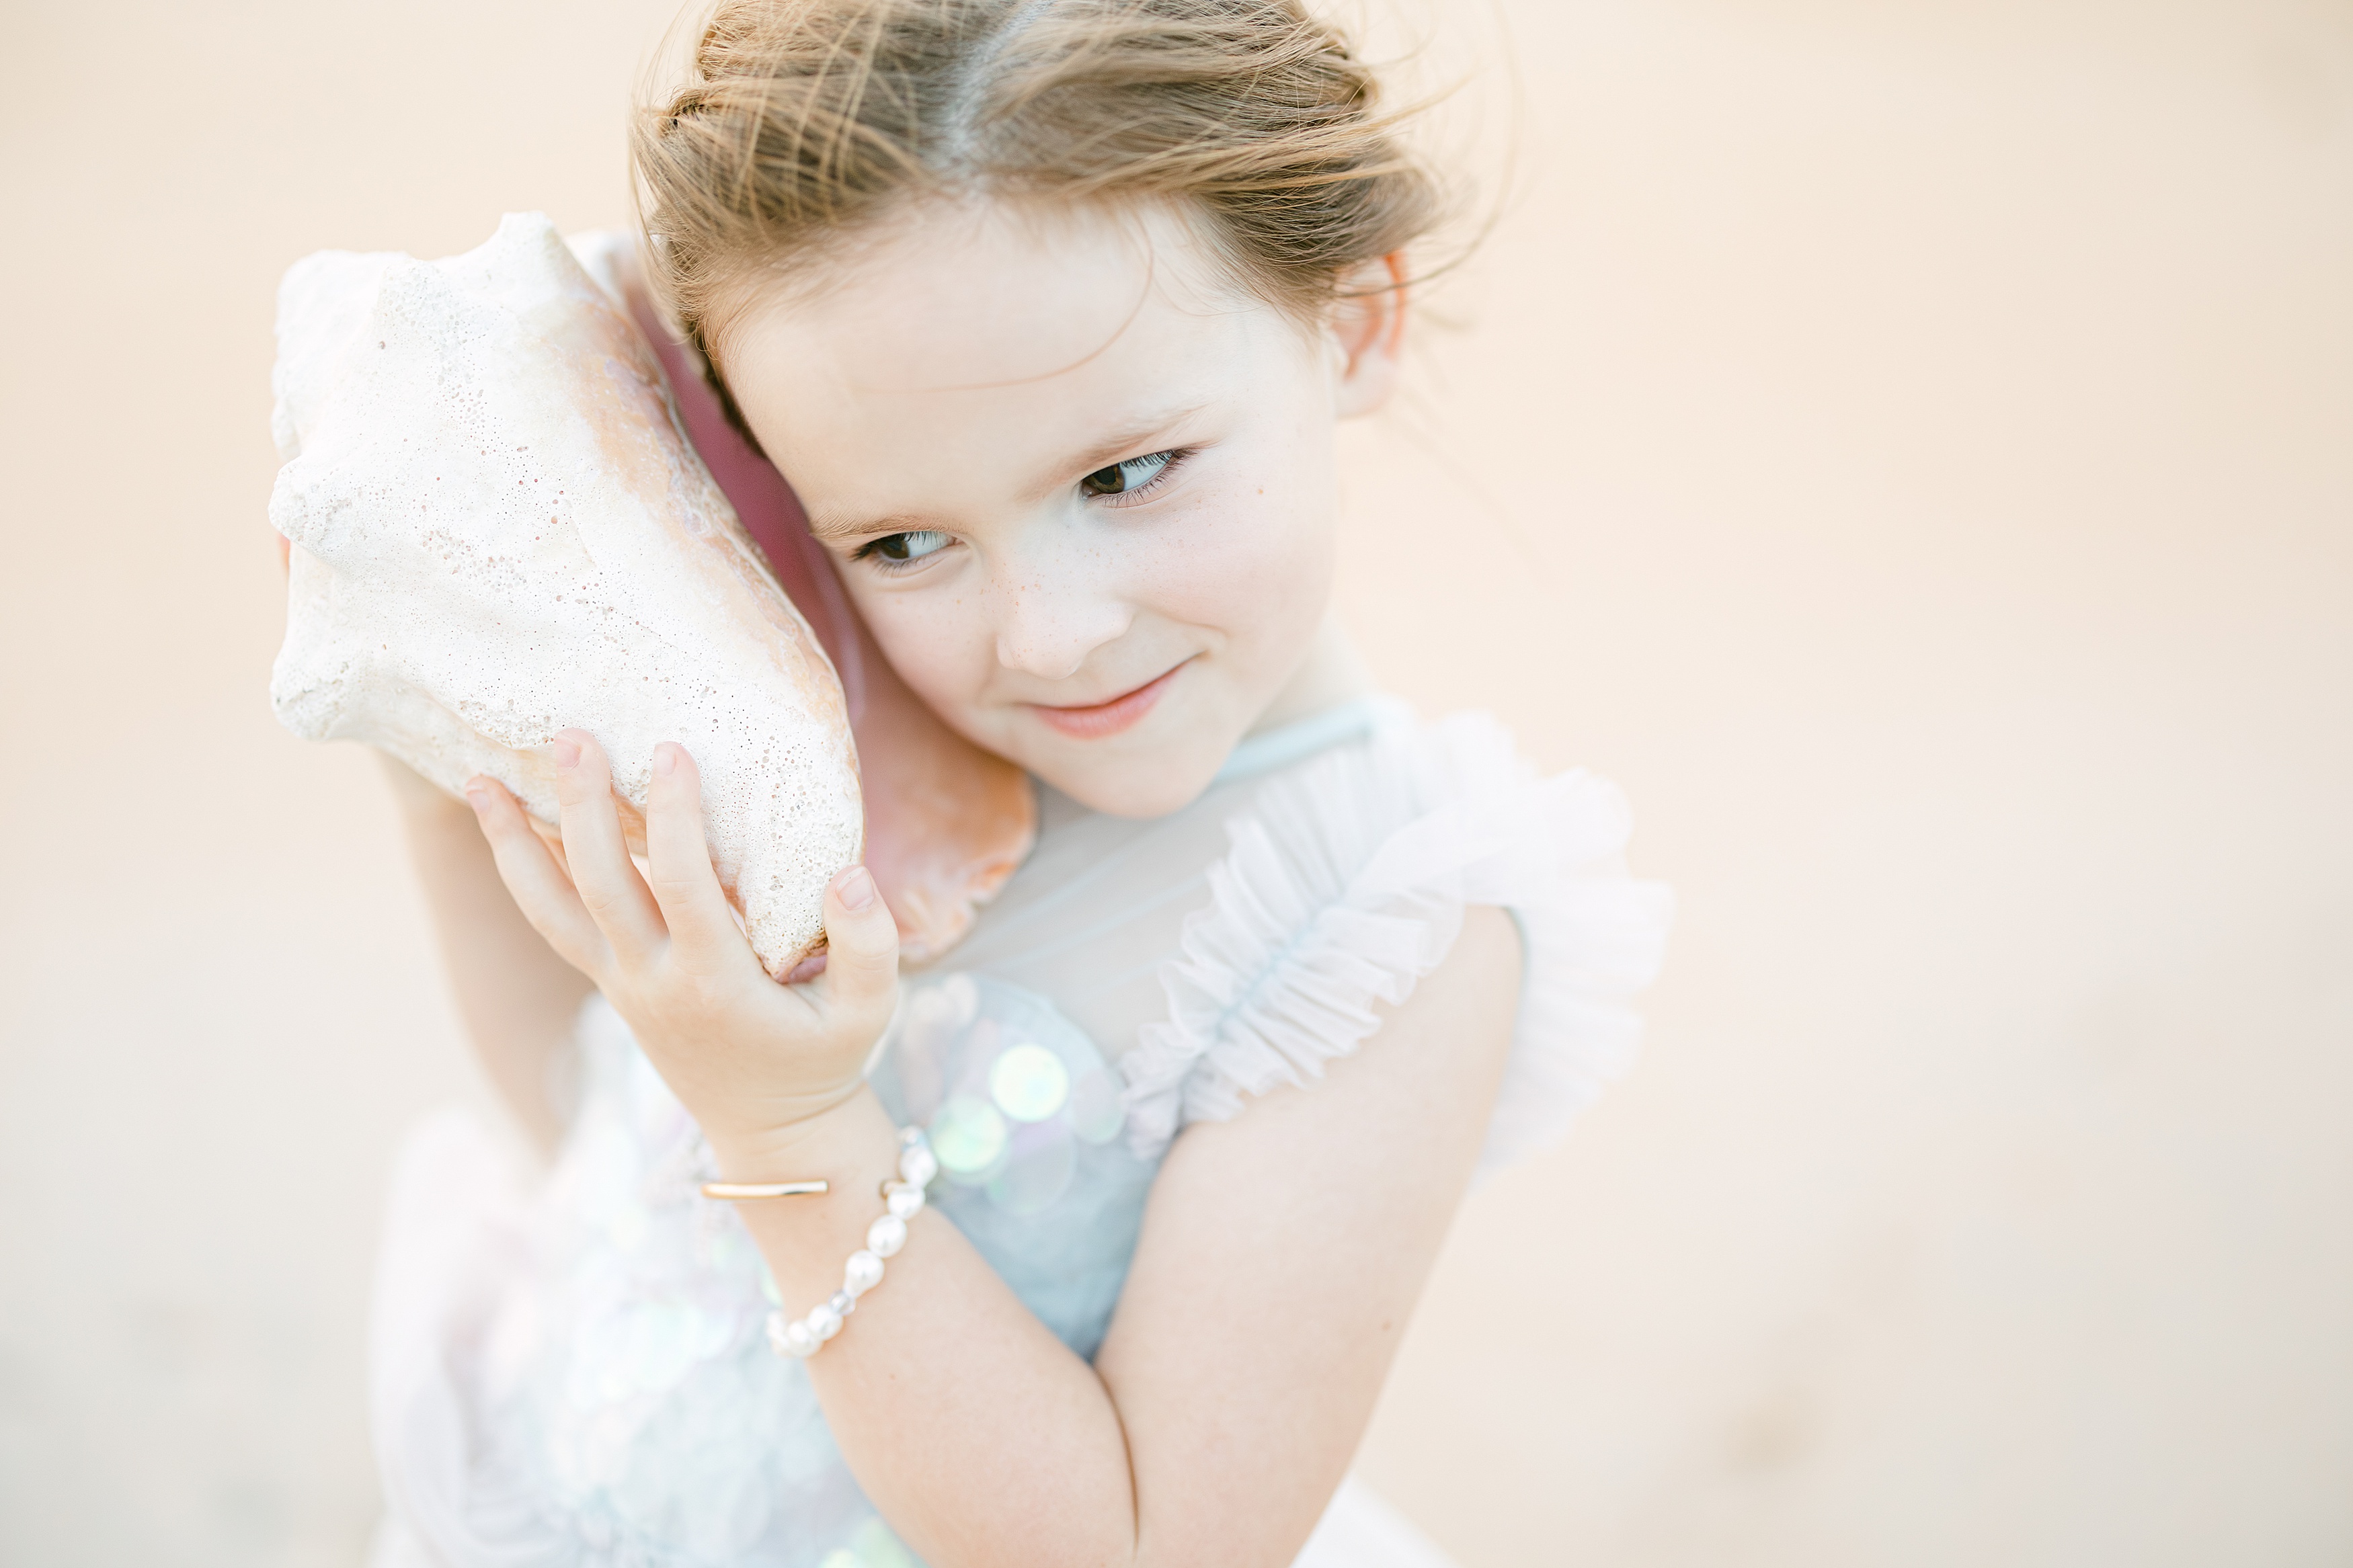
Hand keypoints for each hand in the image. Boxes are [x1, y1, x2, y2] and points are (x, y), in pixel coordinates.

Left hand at [462, 728, 898, 1153]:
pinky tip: (503, 820)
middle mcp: (653, 982)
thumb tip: (849, 874)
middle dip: (581, 807)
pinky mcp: (610, 982)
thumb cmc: (824, 1058)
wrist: (770, 1130)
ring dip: (512, 843)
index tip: (673, 751)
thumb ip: (870, 945)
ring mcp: (621, 984)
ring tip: (477, 779)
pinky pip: (554, 922)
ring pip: (551, 909)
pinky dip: (524, 871)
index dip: (674, 820)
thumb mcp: (870, 1011)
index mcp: (714, 983)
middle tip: (573, 735)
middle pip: (600, 886)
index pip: (683, 888)